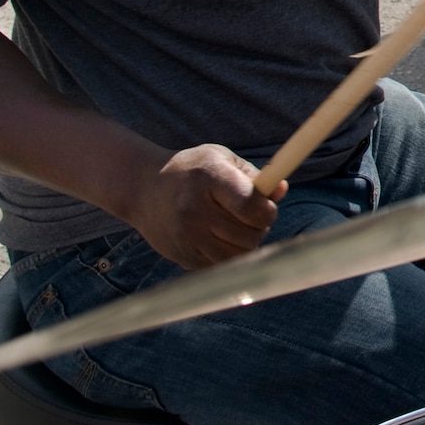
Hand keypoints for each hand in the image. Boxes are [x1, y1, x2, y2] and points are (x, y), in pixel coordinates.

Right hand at [126, 144, 281, 269]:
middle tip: (252, 216)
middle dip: (260, 227)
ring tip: (237, 226)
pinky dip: (229, 254)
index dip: (267, 210)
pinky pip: (222, 265)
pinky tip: (220, 237)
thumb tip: (281, 190)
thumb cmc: (192, 170)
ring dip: (247, 243)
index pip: (251, 206)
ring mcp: (187, 238)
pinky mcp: (183, 257)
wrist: (142, 189)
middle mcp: (194, 210)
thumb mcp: (221, 159)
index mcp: (207, 178)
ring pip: (239, 255)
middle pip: (249, 235)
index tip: (267, 206)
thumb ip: (254, 175)